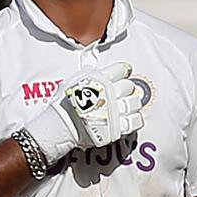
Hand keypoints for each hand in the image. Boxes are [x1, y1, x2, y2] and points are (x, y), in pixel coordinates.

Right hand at [25, 62, 144, 164]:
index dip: (124, 70)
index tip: (125, 71)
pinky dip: (136, 118)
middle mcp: (110, 94)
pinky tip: (132, 117)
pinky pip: (135, 121)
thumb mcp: (72, 82)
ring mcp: (115, 111)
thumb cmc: (63, 104)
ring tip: (128, 104)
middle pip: (129, 86)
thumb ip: (85, 74)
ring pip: (134, 103)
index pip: (121, 69)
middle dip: (127, 88)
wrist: (60, 126)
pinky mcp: (117, 127)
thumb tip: (91, 68)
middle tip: (123, 90)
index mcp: (100, 80)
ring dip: (133, 103)